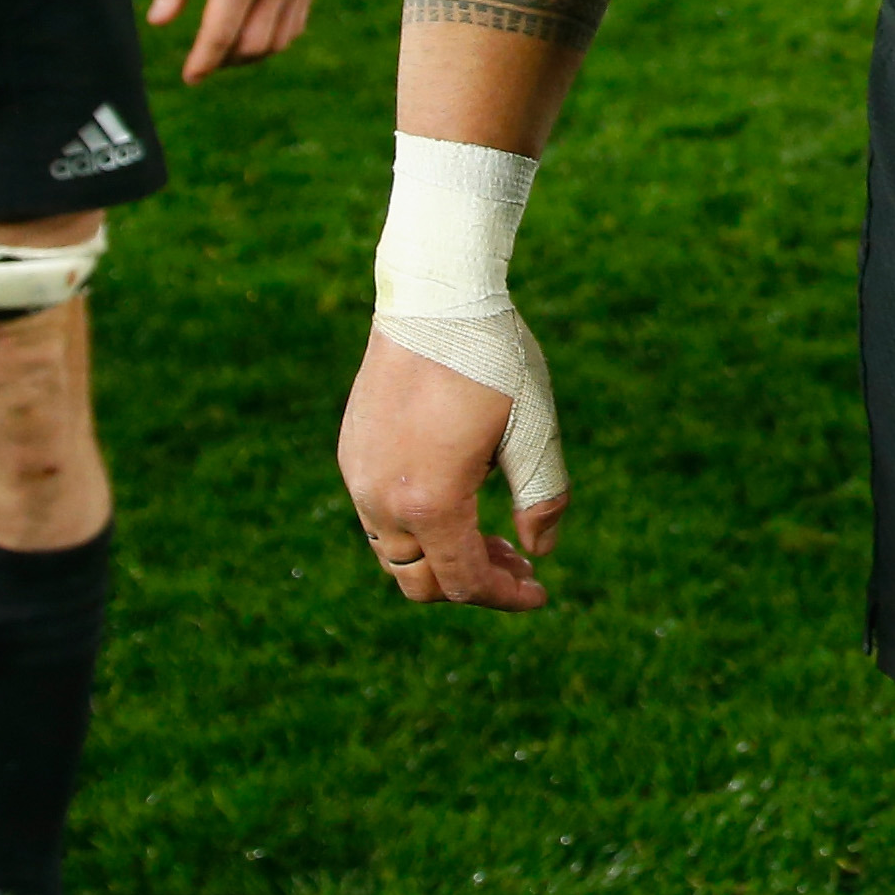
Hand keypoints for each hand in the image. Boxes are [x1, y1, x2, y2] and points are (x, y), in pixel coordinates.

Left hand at [151, 0, 318, 78]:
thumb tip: (157, 22)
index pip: (221, 32)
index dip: (203, 61)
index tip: (189, 78)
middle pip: (251, 45)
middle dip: (224, 60)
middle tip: (203, 61)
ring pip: (277, 42)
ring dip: (249, 54)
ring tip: (226, 50)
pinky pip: (293, 26)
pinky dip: (272, 39)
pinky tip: (251, 33)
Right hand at [339, 331, 562, 607]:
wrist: (436, 298)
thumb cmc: (494, 361)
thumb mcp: (534, 431)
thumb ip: (542, 499)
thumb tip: (540, 552)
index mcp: (428, 502)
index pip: (463, 581)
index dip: (504, 596)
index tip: (541, 593)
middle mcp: (380, 499)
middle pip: (419, 582)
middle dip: (473, 583)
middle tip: (520, 563)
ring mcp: (359, 475)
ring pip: (394, 553)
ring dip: (442, 557)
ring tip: (494, 536)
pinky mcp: (353, 452)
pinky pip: (378, 516)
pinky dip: (417, 528)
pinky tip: (459, 498)